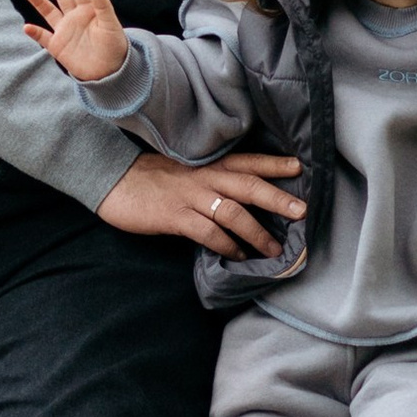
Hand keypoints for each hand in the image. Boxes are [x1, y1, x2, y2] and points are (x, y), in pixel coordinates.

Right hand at [22, 0, 131, 83]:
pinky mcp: (58, 46)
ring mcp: (65, 30)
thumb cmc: (114, 46)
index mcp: (89, 9)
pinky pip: (43, 37)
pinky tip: (27, 27)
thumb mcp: (111, 25)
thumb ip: (103, 7)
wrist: (109, 71)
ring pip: (49, 12)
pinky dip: (35, 33)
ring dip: (40, 3)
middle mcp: (74, 16)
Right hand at [97, 151, 305, 259]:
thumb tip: (240, 197)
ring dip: (257, 233)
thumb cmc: (151, 177)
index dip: (274, 163)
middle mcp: (204, 177)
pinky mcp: (175, 216)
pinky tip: (237, 256)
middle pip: (249, 185)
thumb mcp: (185, 170)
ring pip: (233, 212)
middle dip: (278, 198)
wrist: (113, 180)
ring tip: (274, 249)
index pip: (248, 160)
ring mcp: (190, 196)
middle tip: (303, 211)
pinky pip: (209, 233)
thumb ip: (211, 179)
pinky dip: (227, 246)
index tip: (300, 166)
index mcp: (208, 164)